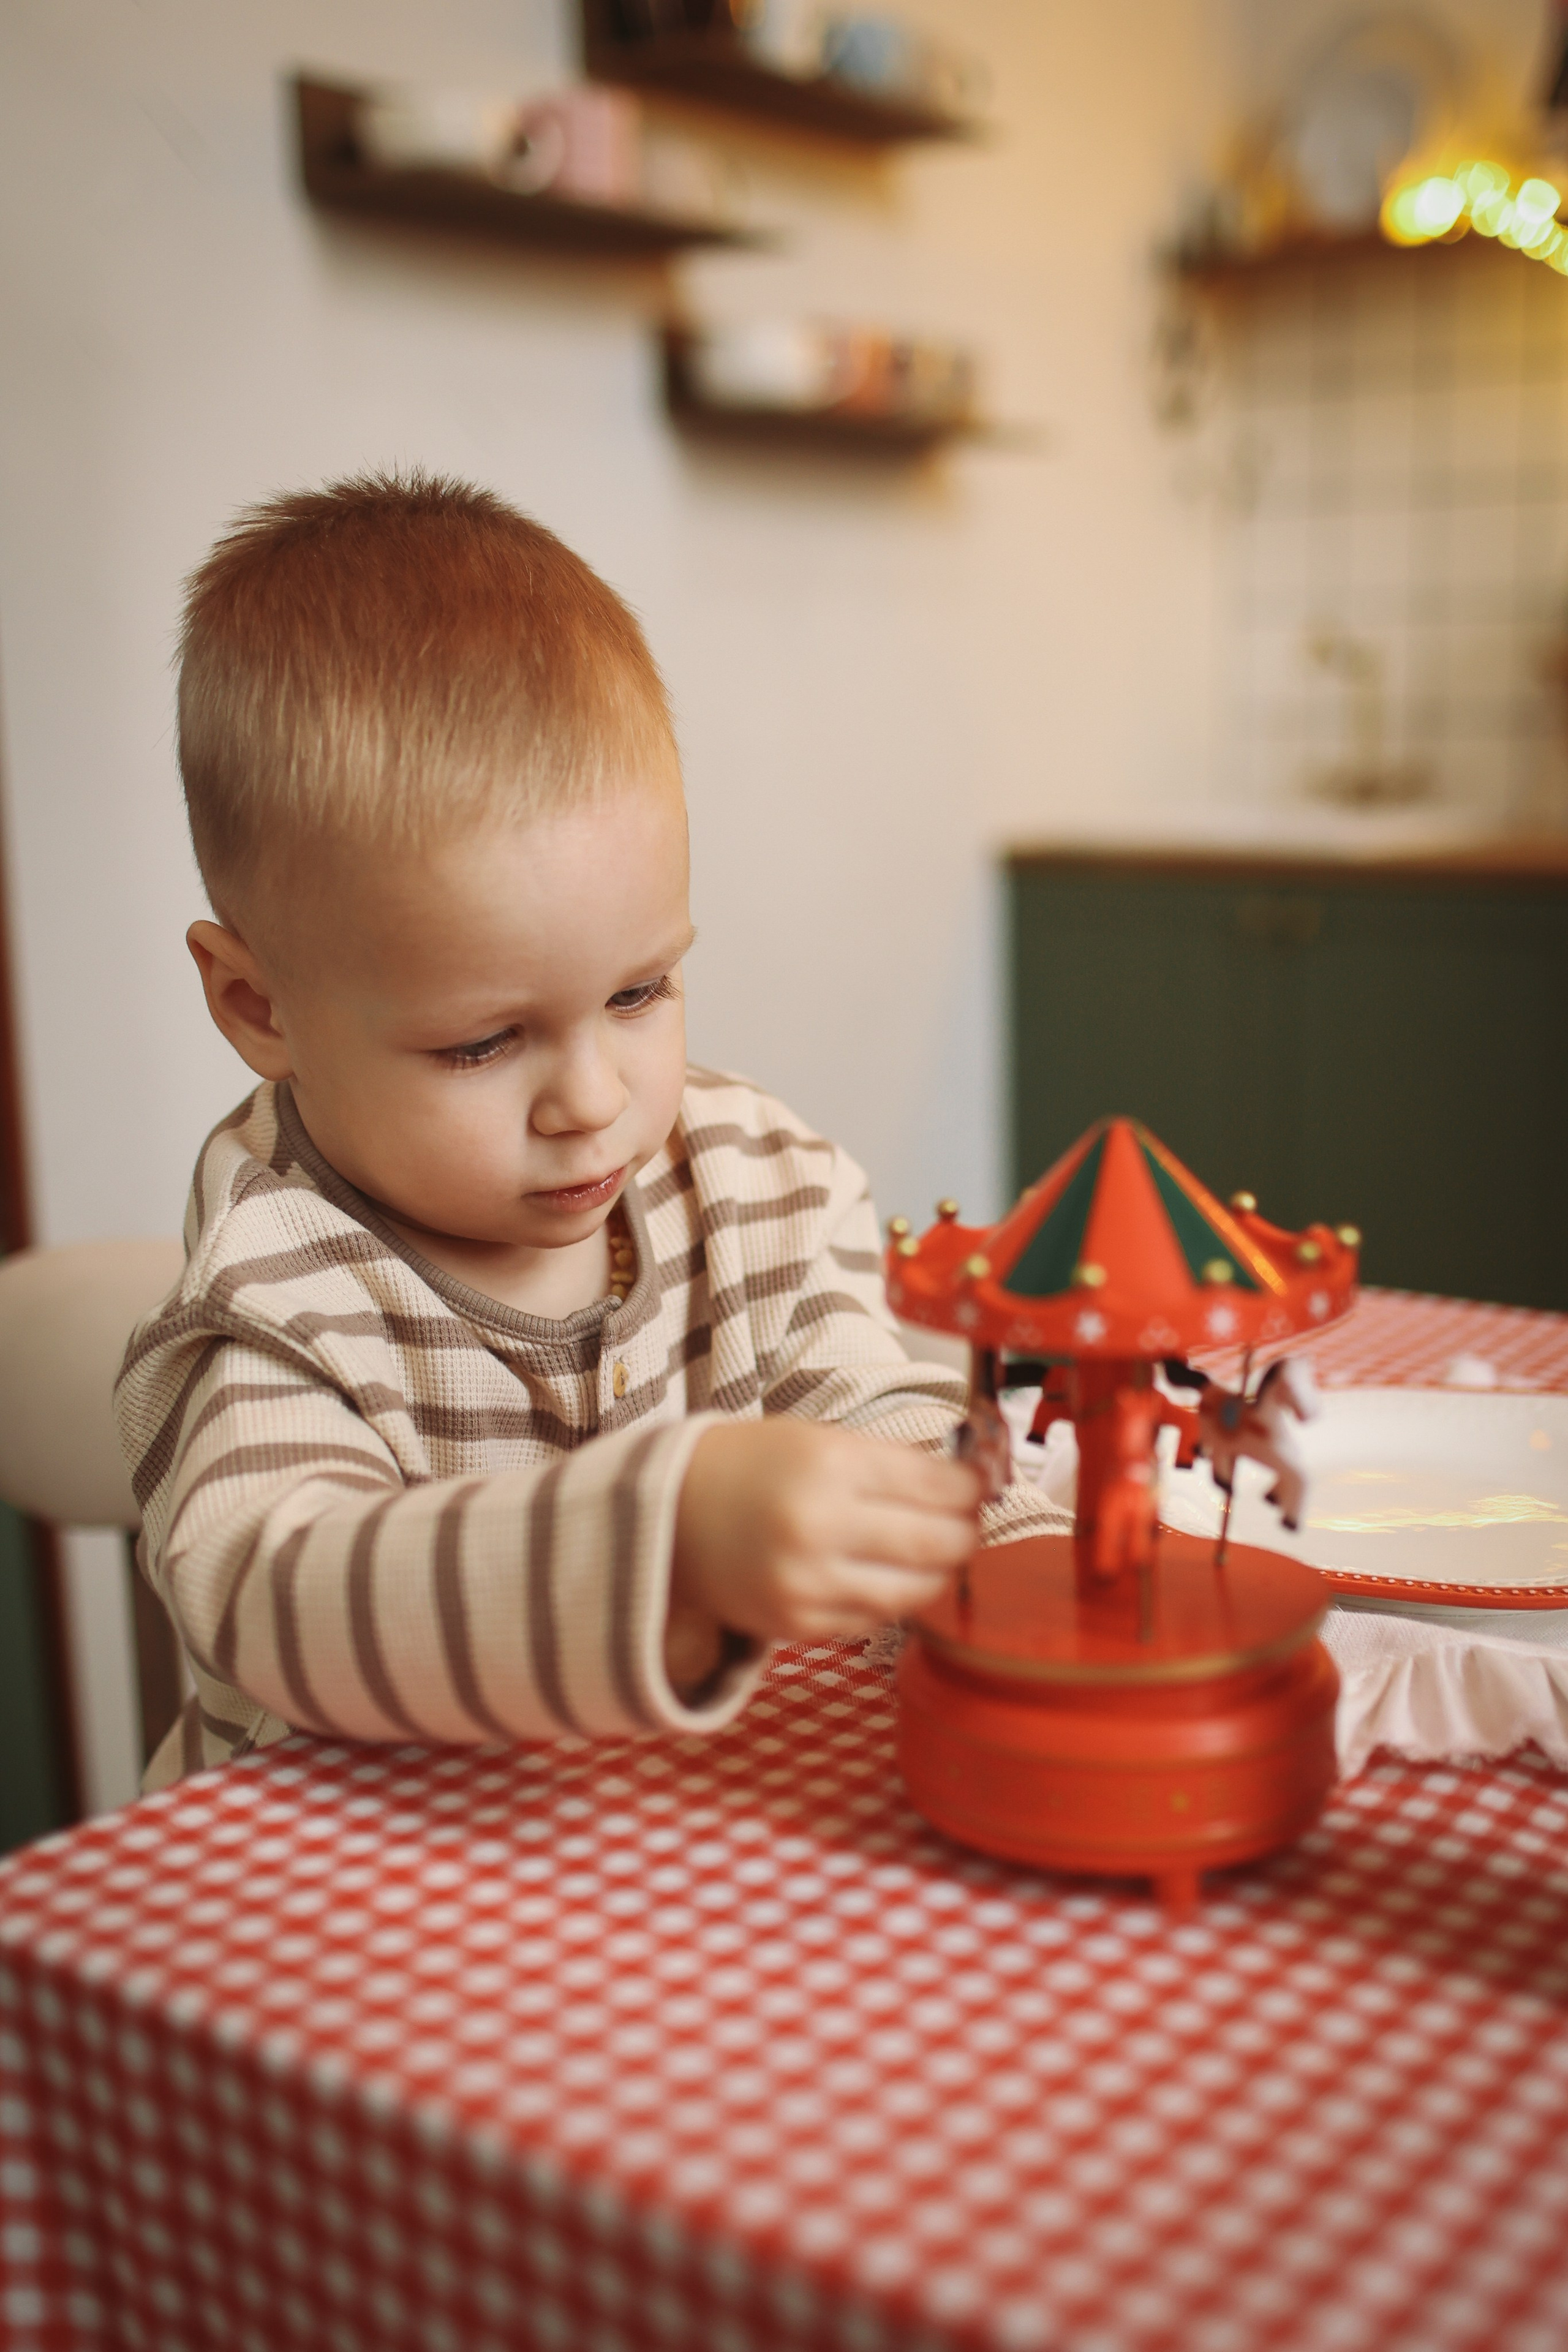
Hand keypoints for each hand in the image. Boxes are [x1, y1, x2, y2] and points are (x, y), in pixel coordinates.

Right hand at [666, 1420, 981, 1683]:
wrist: (670, 1514)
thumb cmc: (751, 1466)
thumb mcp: (820, 1439)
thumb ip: (890, 1463)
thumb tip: (965, 1485)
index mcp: (831, 1465)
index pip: (939, 1484)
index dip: (972, 1487)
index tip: (978, 1485)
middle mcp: (821, 1526)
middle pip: (939, 1541)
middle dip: (966, 1531)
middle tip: (968, 1520)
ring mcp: (810, 1583)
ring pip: (917, 1589)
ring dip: (937, 1570)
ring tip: (933, 1549)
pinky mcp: (799, 1624)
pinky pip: (876, 1617)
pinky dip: (892, 1597)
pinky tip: (884, 1573)